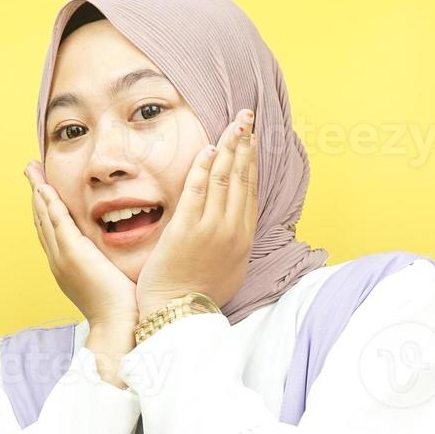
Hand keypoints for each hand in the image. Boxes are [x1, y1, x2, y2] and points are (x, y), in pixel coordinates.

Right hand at [24, 161, 139, 333]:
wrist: (118, 325)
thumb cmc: (122, 307)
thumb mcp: (112, 279)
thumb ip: (109, 262)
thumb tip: (118, 254)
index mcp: (67, 265)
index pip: (52, 231)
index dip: (46, 208)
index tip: (43, 188)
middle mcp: (59, 260)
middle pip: (42, 221)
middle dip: (36, 194)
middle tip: (30, 171)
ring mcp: (62, 257)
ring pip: (45, 218)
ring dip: (38, 192)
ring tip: (32, 170)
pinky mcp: (72, 253)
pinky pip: (57, 222)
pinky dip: (49, 203)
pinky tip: (45, 187)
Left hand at [135, 108, 258, 317]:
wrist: (181, 315)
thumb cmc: (200, 297)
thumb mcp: (230, 271)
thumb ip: (233, 244)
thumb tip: (234, 227)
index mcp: (244, 239)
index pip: (251, 191)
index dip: (253, 162)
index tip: (253, 140)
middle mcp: (232, 230)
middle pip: (242, 178)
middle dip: (245, 144)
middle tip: (247, 118)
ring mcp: (211, 229)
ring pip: (224, 179)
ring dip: (229, 148)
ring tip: (233, 125)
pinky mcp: (187, 229)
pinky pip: (197, 191)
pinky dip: (204, 168)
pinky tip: (208, 149)